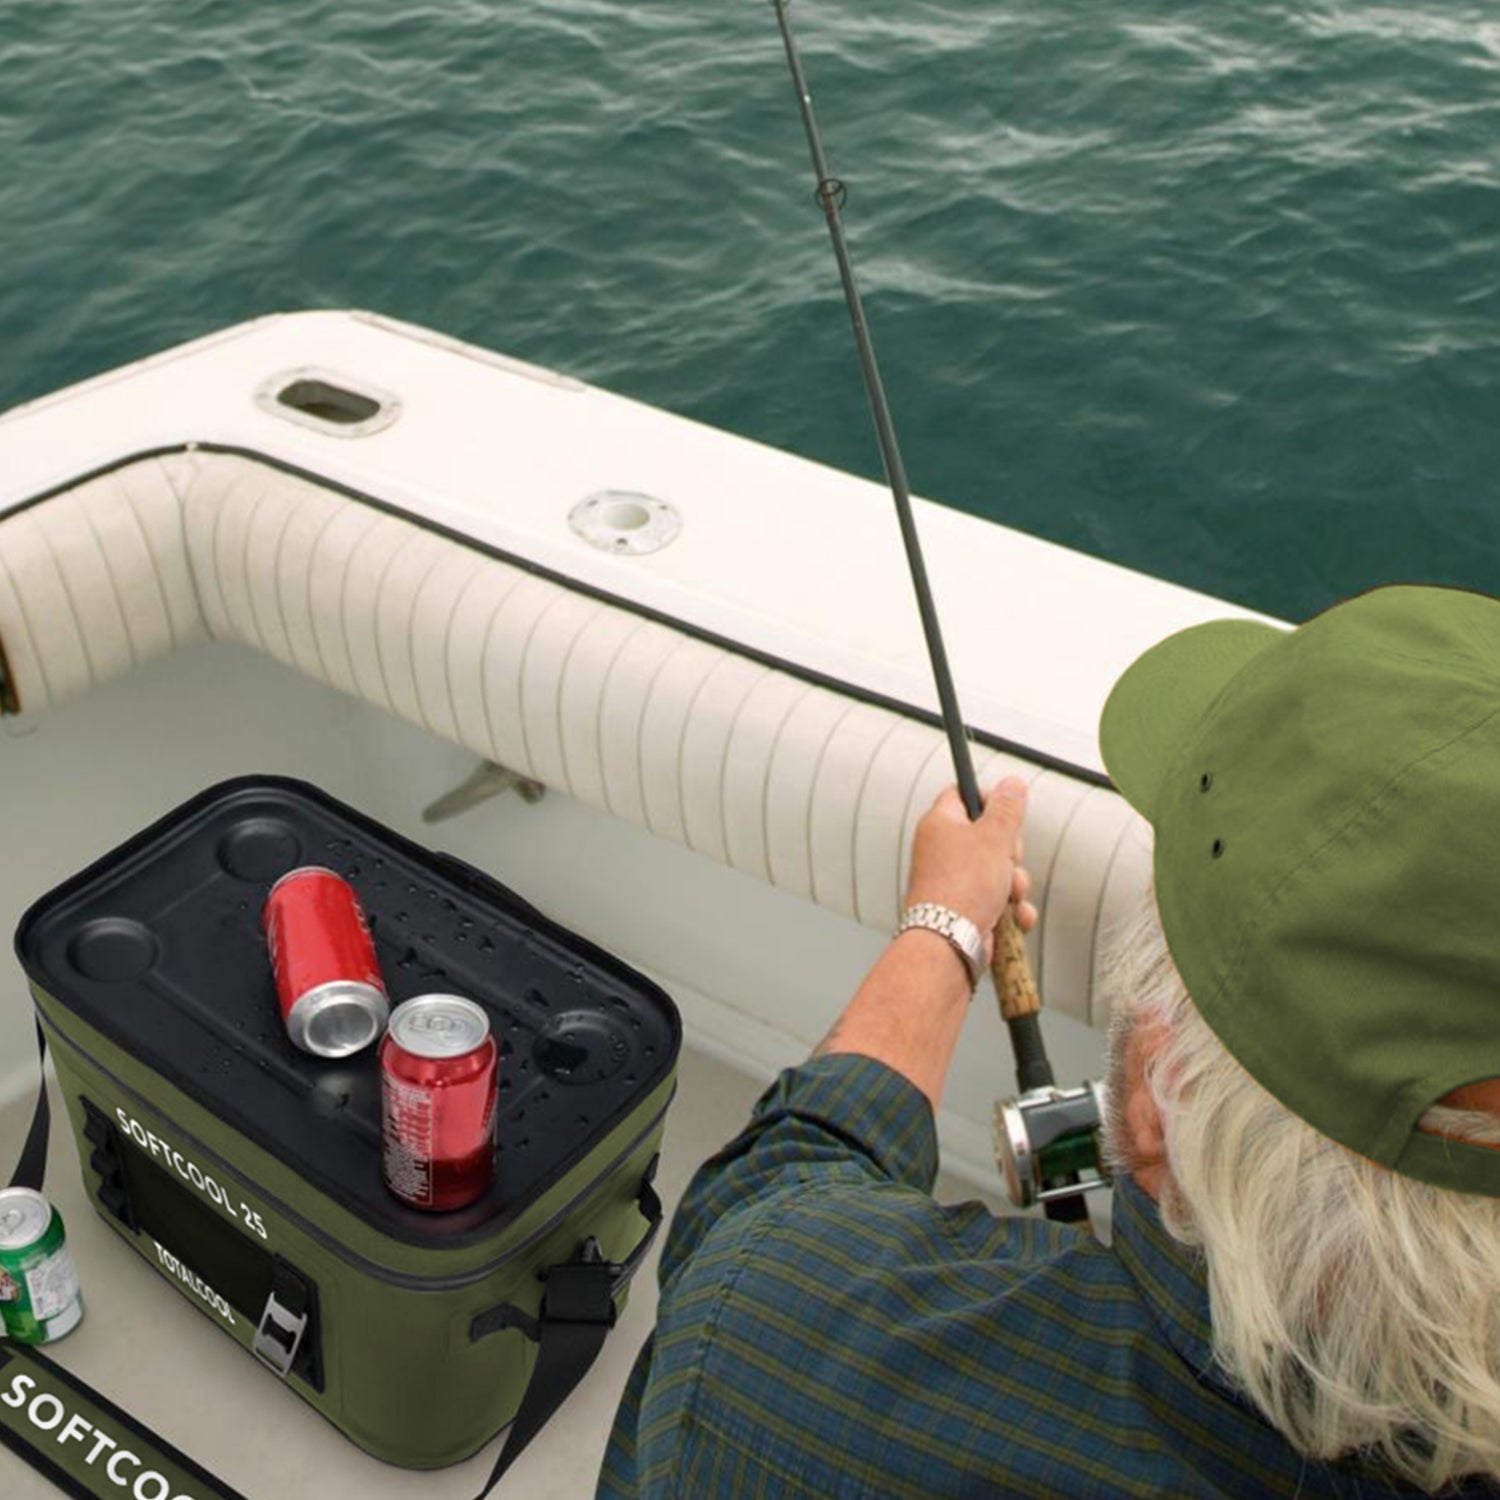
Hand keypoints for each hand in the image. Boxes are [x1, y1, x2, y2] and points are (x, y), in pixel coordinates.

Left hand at [903, 777, 1037, 962]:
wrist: (948, 943)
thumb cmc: (963, 888)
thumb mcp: (994, 837)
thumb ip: (1007, 809)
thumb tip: (1013, 783)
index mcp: (940, 823)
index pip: (964, 794)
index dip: (991, 800)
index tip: (1008, 813)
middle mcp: (942, 850)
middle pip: (989, 835)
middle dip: (1011, 853)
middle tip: (1007, 861)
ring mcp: (953, 880)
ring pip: (998, 871)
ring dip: (1015, 885)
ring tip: (1009, 895)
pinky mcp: (965, 907)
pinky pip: (997, 900)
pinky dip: (1011, 910)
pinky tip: (1016, 919)